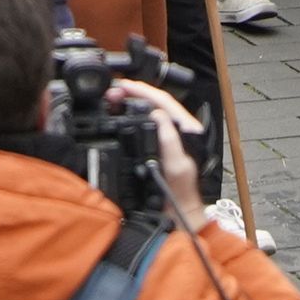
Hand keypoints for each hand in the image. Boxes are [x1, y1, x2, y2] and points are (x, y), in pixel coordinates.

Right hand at [106, 80, 211, 229]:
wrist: (178, 213)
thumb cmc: (179, 193)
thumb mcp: (176, 166)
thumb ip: (169, 141)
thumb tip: (157, 114)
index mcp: (187, 129)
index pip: (164, 101)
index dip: (143, 90)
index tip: (123, 86)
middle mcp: (179, 129)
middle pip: (155, 102)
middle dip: (133, 93)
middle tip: (112, 92)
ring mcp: (169, 137)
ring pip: (150, 110)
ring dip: (132, 102)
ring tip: (114, 98)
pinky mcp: (160, 145)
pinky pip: (145, 123)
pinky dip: (132, 115)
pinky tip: (121, 114)